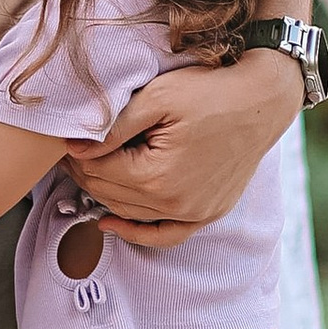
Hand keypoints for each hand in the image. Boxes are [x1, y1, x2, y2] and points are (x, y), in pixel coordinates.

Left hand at [63, 48, 299, 244]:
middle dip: (86, 173)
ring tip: (89, 171)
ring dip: (105, 195)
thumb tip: (75, 147)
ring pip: (131, 214)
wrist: (262, 99)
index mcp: (157, 177)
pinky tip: (111, 224)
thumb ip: (112, 127)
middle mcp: (175, 205)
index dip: (77, 156)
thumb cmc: (210, 92)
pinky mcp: (208, 213)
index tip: (66, 140)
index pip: (98, 172)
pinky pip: (165, 236)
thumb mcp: (156, 98)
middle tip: (72, 153)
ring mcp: (194, 214)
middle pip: (110, 195)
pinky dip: (137, 233)